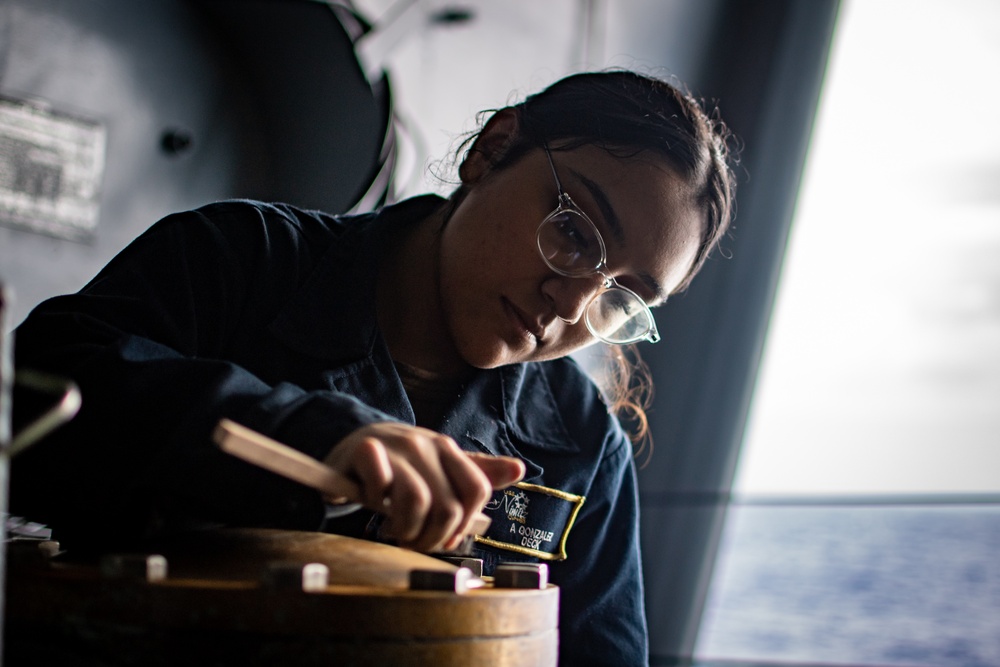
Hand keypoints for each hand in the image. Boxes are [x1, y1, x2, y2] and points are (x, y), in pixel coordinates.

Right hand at [323, 422, 524, 551]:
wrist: (354, 441)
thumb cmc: (402, 464)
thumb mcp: (440, 467)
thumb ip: (477, 473)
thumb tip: (519, 469)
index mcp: (448, 449)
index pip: (477, 490)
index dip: (464, 525)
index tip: (445, 538)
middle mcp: (425, 444)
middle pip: (448, 508)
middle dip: (432, 538)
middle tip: (414, 541)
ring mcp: (396, 446)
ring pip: (417, 501)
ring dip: (405, 529)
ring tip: (396, 531)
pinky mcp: (365, 449)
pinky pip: (379, 484)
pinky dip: (373, 501)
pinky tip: (370, 500)